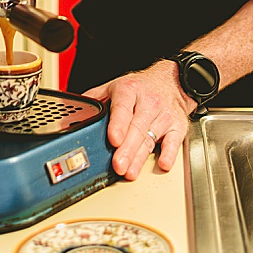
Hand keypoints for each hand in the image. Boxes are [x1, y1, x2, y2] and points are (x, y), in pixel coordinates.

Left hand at [82, 61, 190, 179]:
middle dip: (127, 149)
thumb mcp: (115, 86)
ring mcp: (164, 114)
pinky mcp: (177, 126)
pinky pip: (174, 141)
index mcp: (129, 91)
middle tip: (118, 165)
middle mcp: (148, 102)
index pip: (123, 108)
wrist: (171, 81)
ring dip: (140, 157)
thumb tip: (74, 112)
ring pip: (150, 138)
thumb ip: (95, 98)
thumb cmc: (140, 88)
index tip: (113, 139)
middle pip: (136, 128)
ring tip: (130, 172)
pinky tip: (163, 163)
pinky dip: (170, 153)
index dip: (118, 124)